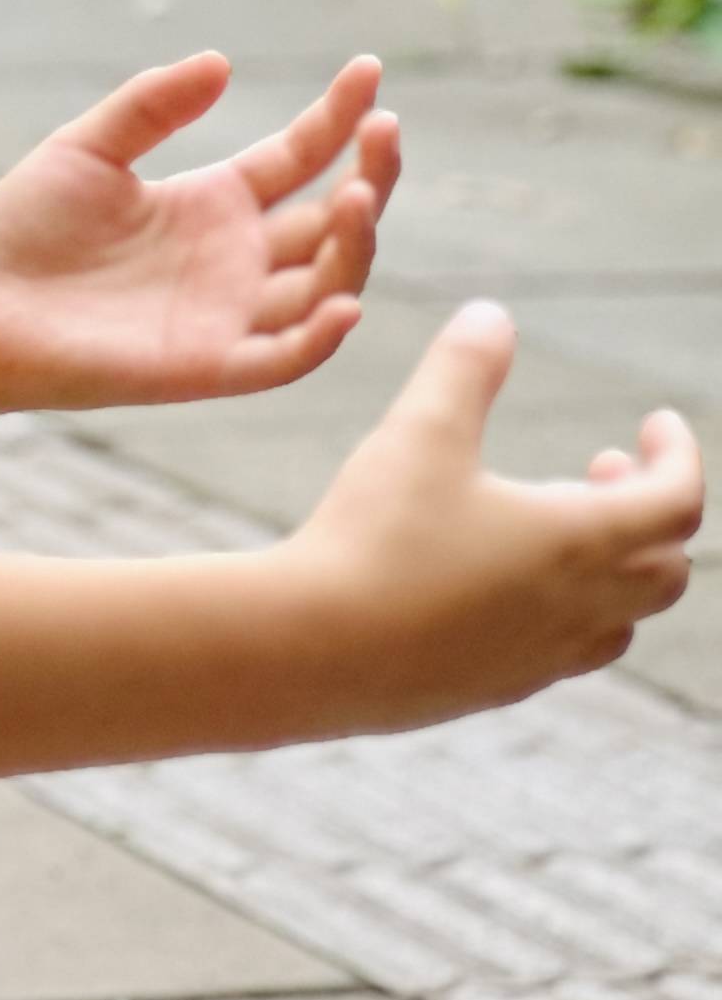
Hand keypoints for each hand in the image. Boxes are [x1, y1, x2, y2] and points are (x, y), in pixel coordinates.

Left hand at [0, 51, 400, 416]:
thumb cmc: (25, 226)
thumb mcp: (90, 145)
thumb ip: (153, 105)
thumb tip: (221, 61)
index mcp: (215, 203)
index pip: (300, 158)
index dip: (338, 118)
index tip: (369, 70)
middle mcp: (236, 259)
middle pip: (332, 219)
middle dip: (369, 175)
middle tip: (385, 128)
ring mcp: (228, 314)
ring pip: (324, 284)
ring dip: (354, 245)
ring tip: (359, 193)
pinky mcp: (208, 365)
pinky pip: (283, 357)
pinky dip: (320, 336)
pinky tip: (345, 300)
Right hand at [283, 304, 698, 731]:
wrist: (318, 648)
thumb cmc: (377, 535)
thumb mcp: (420, 430)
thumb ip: (464, 366)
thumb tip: (493, 314)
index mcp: (578, 543)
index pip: (679, 504)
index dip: (680, 455)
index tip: (655, 421)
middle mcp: (579, 609)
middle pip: (666, 570)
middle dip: (648, 510)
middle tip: (600, 466)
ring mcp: (544, 658)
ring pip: (621, 618)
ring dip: (613, 564)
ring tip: (548, 517)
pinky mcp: (502, 685)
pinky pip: (569, 650)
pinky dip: (567, 606)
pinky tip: (500, 574)